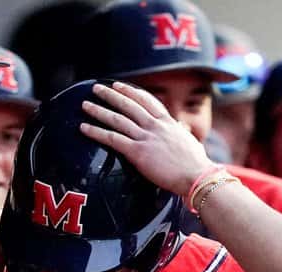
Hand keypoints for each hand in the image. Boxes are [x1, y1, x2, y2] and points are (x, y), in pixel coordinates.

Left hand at [81, 82, 215, 196]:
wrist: (197, 176)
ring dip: (99, 110)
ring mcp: (146, 138)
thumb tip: (181, 129)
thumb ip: (181, 133)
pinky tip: (84, 128)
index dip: (131, 92)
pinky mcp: (138, 152)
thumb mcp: (190, 142)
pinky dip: (97, 132)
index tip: (119, 86)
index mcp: (168, 123)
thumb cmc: (197, 164)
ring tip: (85, 105)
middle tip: (96, 88)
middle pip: (129, 105)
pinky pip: (113, 139)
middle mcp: (155, 126)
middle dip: (111, 95)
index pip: (147, 101)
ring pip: (118, 119)